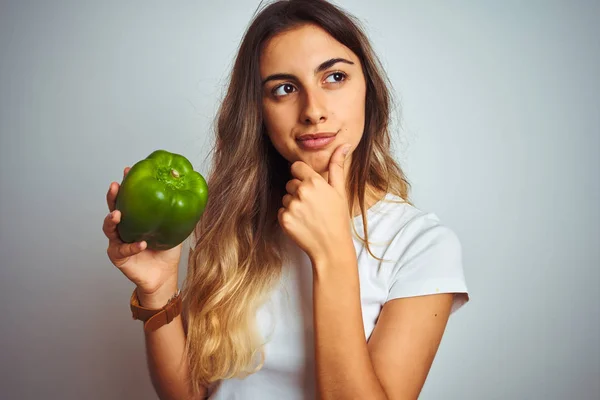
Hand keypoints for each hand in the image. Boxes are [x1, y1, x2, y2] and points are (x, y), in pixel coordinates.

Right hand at [103, 166, 181, 295]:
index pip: (128, 197)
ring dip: (112, 219)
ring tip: (118, 214)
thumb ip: (179, 213)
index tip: (129, 170)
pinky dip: (132, 246)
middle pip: (112, 207)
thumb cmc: (167, 250)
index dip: (127, 184)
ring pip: (109, 228)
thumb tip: (194, 192)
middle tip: (116, 186)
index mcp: (135, 217)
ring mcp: (117, 241)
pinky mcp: (118, 256)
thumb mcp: (175, 228)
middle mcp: (123, 227)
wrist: (164, 275)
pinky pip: (123, 249)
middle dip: (112, 196)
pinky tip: (142, 243)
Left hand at [278, 143, 354, 263]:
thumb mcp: (340, 191)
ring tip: (309, 216)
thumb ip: (337, 166)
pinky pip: (281, 211)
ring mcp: (291, 206)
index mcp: (314, 182)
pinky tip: (302, 223)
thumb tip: (343, 145)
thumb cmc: (338, 218)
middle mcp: (301, 192)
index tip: (309, 185)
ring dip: (294, 204)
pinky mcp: (284, 219)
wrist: (331, 247)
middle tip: (313, 205)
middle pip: (290, 183)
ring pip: (286, 197)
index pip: (296, 167)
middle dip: (298, 191)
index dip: (302, 175)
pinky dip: (288, 217)